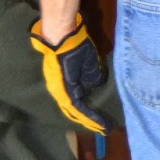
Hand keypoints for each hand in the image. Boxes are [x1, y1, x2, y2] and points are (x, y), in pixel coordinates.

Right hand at [30, 13, 107, 134]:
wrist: (58, 32)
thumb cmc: (75, 48)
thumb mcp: (90, 64)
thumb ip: (93, 78)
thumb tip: (94, 84)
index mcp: (65, 90)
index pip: (80, 111)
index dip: (93, 120)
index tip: (105, 127)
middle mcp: (58, 90)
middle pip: (72, 111)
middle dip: (87, 120)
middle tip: (100, 127)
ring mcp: (55, 82)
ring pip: (68, 103)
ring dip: (80, 111)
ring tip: (92, 118)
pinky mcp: (56, 75)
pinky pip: (67, 93)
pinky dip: (76, 100)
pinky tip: (83, 99)